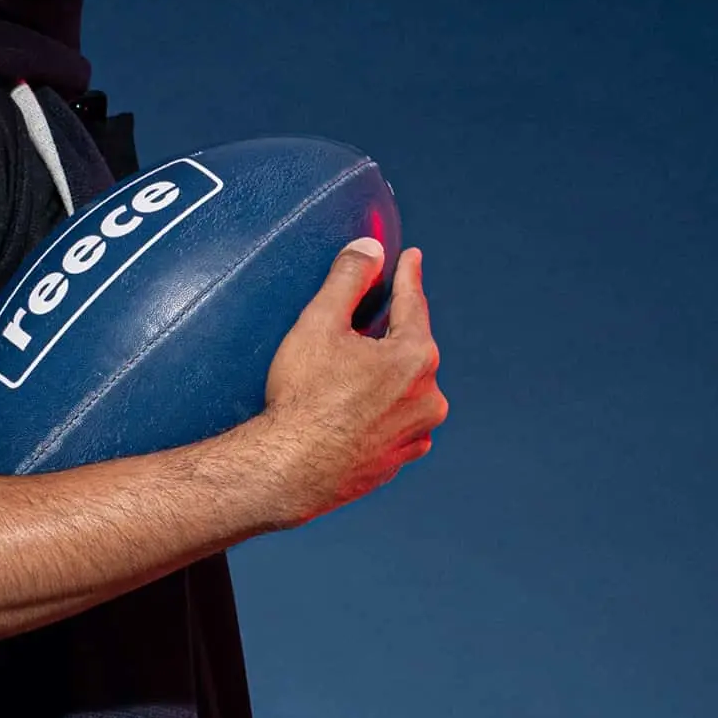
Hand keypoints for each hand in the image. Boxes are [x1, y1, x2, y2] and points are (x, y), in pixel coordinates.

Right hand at [243, 239, 446, 527]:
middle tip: (359, 327)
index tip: (411, 258)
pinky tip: (347, 412)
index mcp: (415, 358)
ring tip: (344, 378)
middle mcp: (428, 397)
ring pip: (404, 390)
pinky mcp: (397, 461)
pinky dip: (378, 412)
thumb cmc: (303, 398)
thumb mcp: (319, 324)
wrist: (290, 470)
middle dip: (388, 335)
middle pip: (409, 350)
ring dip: (383, 379)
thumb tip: (370, 247)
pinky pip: (394, 424)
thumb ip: (348, 279)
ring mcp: (415, 433)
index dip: (408, 276)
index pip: (413, 304)